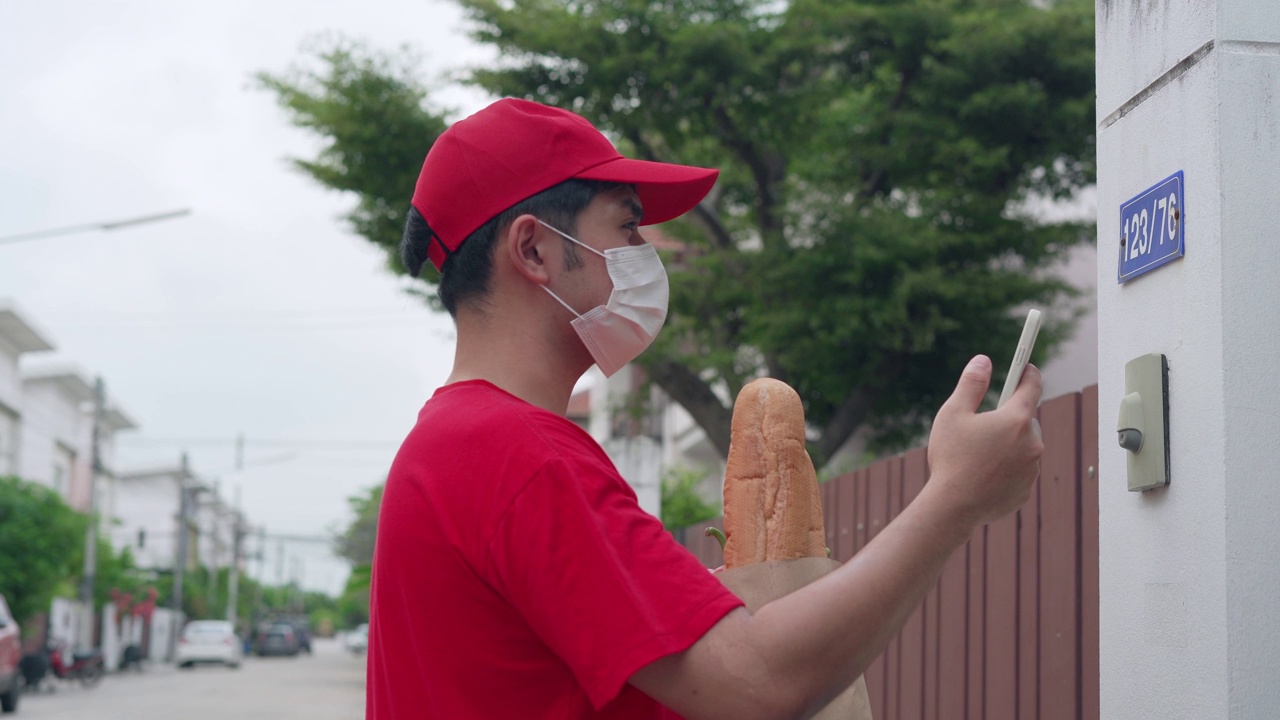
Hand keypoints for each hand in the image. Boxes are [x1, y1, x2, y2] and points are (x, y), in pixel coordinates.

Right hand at [924, 355, 1043, 528]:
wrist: (954, 507)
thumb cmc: (951, 458)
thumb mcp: (953, 413)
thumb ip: (971, 384)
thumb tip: (983, 360)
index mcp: (1016, 419)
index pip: (1032, 386)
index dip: (1028, 373)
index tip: (1025, 366)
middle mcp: (1032, 442)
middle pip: (1026, 419)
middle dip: (1008, 418)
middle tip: (983, 425)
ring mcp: (1032, 468)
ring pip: (1024, 446)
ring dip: (1009, 444)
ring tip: (979, 454)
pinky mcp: (1027, 490)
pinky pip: (1020, 471)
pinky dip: (1007, 469)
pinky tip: (984, 474)